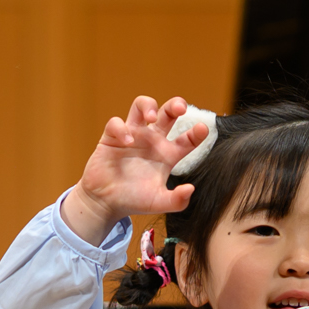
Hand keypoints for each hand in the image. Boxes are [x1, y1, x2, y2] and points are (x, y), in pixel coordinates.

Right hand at [66, 96, 209, 237]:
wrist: (106, 203)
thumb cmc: (134, 200)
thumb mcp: (159, 203)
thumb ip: (177, 200)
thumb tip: (190, 189)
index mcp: (168, 154)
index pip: (187, 139)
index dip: (197, 133)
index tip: (203, 129)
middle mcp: (152, 141)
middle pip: (167, 113)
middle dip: (175, 105)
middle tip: (180, 108)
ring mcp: (133, 136)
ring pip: (141, 106)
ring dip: (148, 105)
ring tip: (151, 117)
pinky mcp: (112, 137)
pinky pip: (116, 123)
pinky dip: (121, 129)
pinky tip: (127, 142)